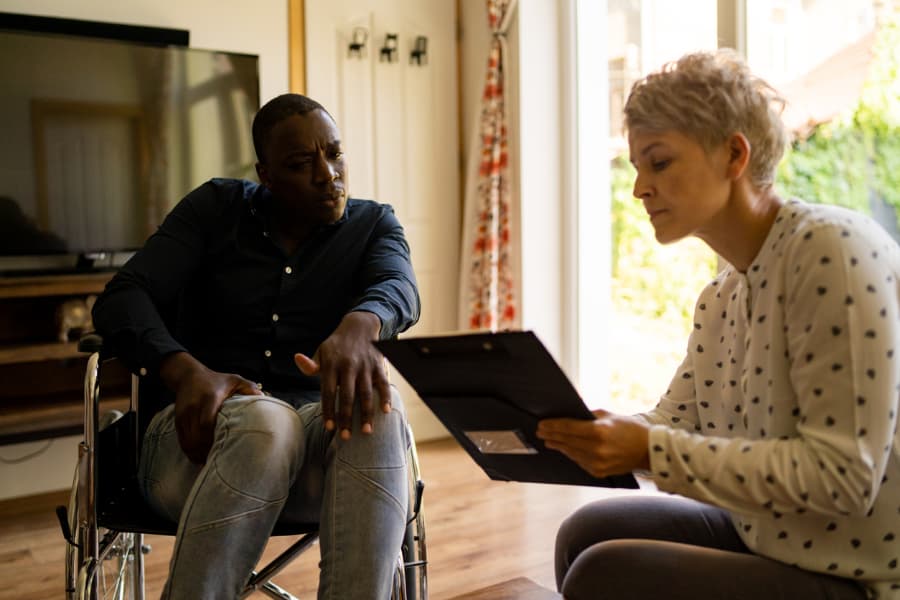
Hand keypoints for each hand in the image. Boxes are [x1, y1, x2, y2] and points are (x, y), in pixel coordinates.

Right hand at [159, 352, 260, 463]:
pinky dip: (189, 450)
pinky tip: (197, 457)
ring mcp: (184, 414)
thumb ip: (249, 388)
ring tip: (207, 462)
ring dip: (196, 454)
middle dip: (205, 451)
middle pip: (196, 436)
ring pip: (188, 441)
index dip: (212, 440)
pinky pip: (181, 439)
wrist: (188, 375)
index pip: (207, 424)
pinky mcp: (178, 419)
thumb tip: (263, 397)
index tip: (222, 450)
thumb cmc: (216, 380)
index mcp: (209, 399)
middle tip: (216, 461)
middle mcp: (194, 407)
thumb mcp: (234, 380)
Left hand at [294, 311, 388, 439]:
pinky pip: (383, 383)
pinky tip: (385, 412)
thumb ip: (311, 364)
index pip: (328, 392)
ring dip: (366, 414)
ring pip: (366, 393)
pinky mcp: (378, 365)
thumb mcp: (321, 352)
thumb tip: (297, 360)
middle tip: (346, 437)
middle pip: (347, 396)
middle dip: (347, 418)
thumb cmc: (337, 345)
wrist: (359, 326)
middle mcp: (348, 366)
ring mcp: (365, 366)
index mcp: (332, 364)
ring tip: (366, 431)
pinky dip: (385, 397)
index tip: (329, 428)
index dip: (329, 411)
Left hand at [536, 409, 650, 477]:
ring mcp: (597, 463)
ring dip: (559, 446)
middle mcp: (597, 449)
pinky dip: (572, 455)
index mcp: (599, 432)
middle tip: (541, 432)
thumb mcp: (609, 416)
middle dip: (551, 436)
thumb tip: (570, 413)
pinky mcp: (599, 472)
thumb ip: (588, 415)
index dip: (552, 426)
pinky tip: (565, 449)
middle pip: (566, 441)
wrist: (649, 451)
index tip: (542, 424)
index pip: (568, 428)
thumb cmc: (631, 429)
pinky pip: (579, 462)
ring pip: (571, 453)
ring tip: (550, 440)